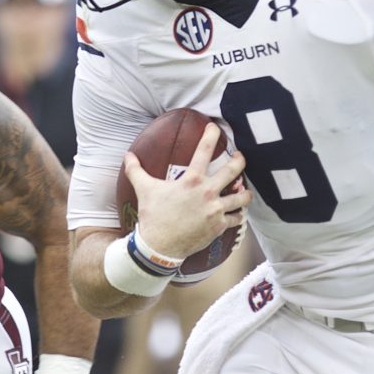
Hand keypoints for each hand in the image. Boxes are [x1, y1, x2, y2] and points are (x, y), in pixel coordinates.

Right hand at [121, 125, 249, 261]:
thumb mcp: (144, 189)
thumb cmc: (152, 216)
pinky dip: (238, 215)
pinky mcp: (220, 226)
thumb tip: (127, 155)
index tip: (215, 127)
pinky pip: (237, 218)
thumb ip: (136, 170)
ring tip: (246, 191)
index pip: (204, 151)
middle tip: (241, 157)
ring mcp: (216, 210)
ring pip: (242, 197)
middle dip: (240, 161)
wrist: (159, 246)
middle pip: (233, 171)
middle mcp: (207, 192)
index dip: (211, 135)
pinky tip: (239, 213)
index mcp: (191, 180)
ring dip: (245, 193)